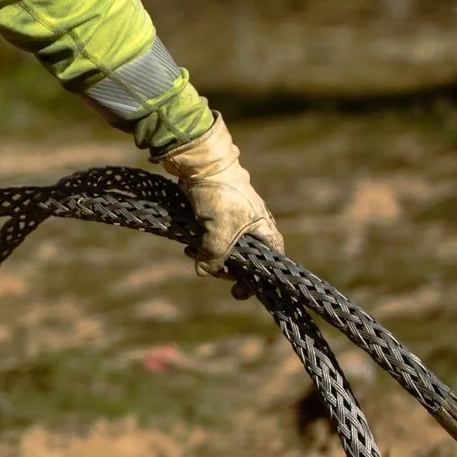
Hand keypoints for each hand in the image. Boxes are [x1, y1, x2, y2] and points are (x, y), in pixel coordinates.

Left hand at [157, 114, 282, 275]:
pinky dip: (201, 244)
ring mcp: (235, 221)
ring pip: (224, 249)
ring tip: (191, 253)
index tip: (237, 292)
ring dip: (209, 255)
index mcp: (264, 231)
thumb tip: (204, 271)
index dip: (255, 281)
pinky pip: (211, 237)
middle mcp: (253, 227)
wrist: (202, 163)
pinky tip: (188, 246)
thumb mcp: (219, 231)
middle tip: (208, 270)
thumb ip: (214, 255)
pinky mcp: (216, 215)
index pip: (269, 264)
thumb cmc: (220, 196)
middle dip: (224, 267)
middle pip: (243, 260)